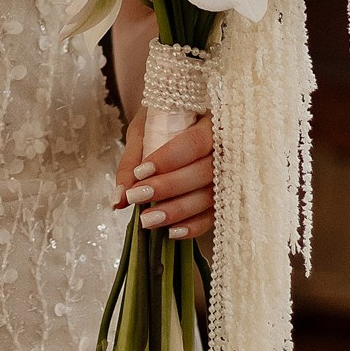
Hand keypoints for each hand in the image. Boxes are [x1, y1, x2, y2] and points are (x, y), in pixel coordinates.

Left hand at [115, 108, 214, 245]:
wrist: (183, 119)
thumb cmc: (162, 122)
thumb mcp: (143, 131)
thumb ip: (131, 162)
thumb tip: (119, 199)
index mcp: (210, 122)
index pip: (195, 142)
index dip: (169, 159)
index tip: (141, 172)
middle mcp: (226, 149)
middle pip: (204, 172)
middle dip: (168, 187)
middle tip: (137, 197)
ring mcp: (230, 174)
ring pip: (209, 196)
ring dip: (177, 211)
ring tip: (147, 220)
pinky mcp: (225, 197)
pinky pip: (214, 215)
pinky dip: (193, 226)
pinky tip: (171, 232)